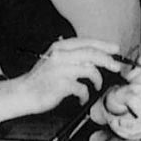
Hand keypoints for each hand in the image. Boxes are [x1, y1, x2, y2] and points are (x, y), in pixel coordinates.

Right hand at [0, 37, 120, 123]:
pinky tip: (82, 98)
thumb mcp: (55, 59)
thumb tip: (97, 55)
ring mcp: (60, 70)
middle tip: (116, 66)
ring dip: (97, 80)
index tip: (115, 49)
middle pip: (91, 53)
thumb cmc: (42, 78)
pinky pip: (83, 89)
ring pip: (90, 70)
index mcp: (59, 47)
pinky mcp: (61, 85)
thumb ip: (72, 55)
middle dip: (107, 59)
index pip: (86, 42)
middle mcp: (60, 56)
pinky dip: (85, 95)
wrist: (23, 93)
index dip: (103, 45)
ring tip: (96, 86)